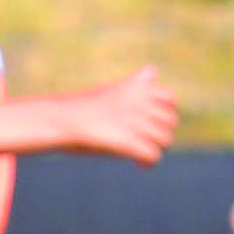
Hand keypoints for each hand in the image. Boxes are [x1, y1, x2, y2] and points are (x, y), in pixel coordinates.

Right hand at [60, 65, 177, 168]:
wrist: (62, 119)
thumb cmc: (85, 106)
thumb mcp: (113, 89)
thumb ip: (136, 85)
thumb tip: (152, 70)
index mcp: (138, 87)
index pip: (171, 99)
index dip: (166, 114)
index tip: (153, 123)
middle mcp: (141, 101)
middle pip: (171, 122)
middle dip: (161, 134)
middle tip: (145, 141)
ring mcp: (136, 121)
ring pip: (165, 140)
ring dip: (155, 148)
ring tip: (141, 153)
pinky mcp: (129, 141)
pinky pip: (153, 155)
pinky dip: (148, 162)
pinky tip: (138, 164)